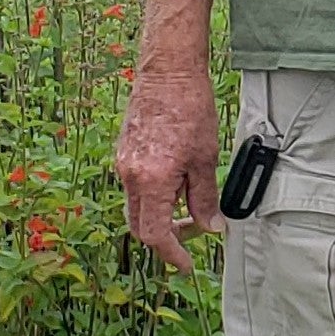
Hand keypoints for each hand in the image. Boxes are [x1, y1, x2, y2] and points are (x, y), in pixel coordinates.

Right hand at [116, 60, 223, 272]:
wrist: (168, 72)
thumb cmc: (190, 107)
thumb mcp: (206, 158)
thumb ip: (206, 198)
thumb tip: (211, 227)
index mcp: (151, 180)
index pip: (156, 234)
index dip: (173, 253)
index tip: (186, 263)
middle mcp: (130, 175)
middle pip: (140, 226)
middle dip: (165, 238)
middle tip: (192, 233)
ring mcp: (123, 164)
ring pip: (137, 207)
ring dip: (160, 215)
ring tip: (189, 201)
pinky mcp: (123, 153)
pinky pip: (135, 186)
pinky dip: (154, 195)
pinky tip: (176, 181)